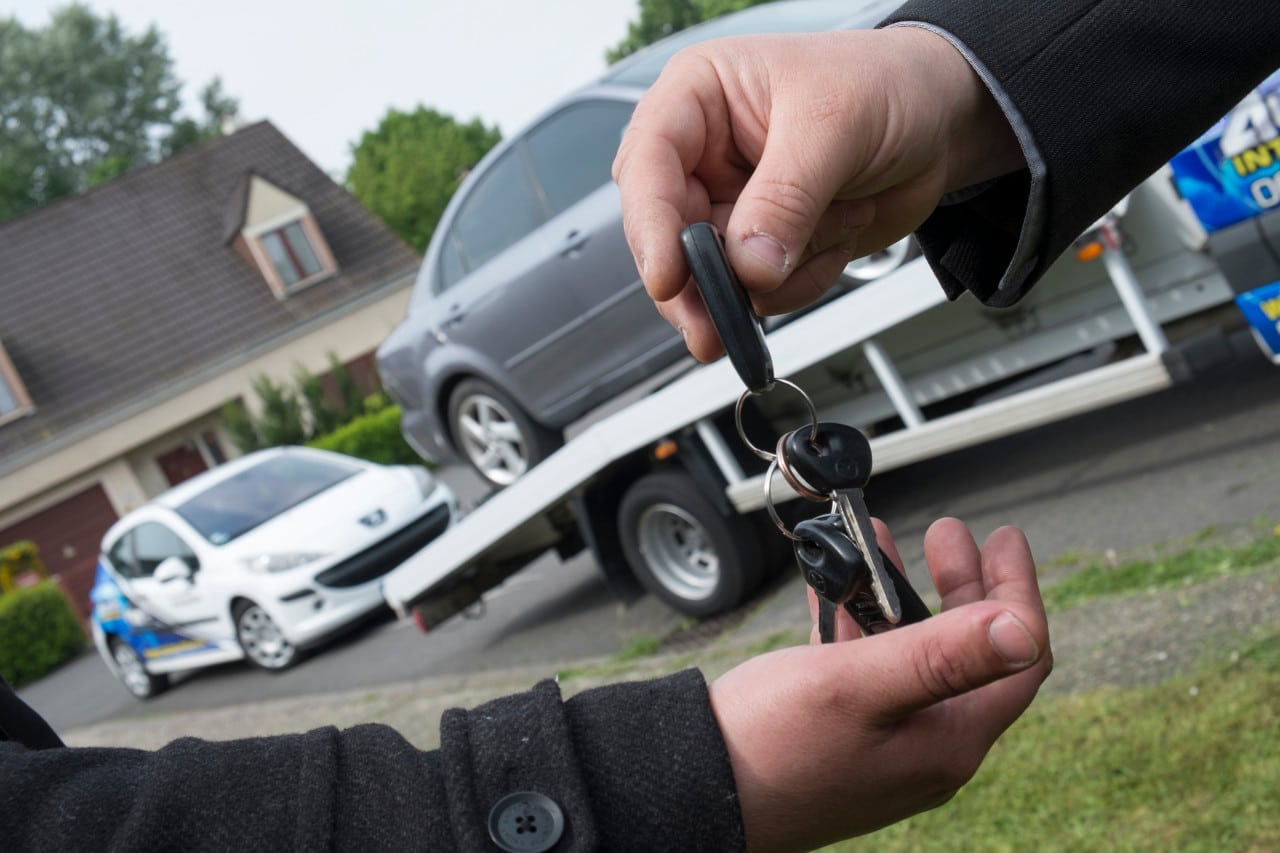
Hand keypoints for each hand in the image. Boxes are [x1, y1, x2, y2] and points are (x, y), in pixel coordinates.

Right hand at [612, 27, 1021, 359]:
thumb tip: (749, 264)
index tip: (668, 277)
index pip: (648, 164)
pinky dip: (805, 280)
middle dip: (704, 281)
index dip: (650, 225)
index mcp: (699, 98)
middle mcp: (704, 155)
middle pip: (666, 236)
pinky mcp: (764, 246)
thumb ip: (786, 197)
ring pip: (715, 277)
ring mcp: (732, 206)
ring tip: (833, 226)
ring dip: (777, 274)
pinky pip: (762, 292)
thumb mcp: (835, 125)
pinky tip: (839, 235)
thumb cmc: (887, 85)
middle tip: (717, 326)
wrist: (944, 121)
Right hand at [708, 518, 1050, 852]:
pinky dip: (858, 619)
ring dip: (899, 593)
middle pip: (967, 652)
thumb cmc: (771, 744)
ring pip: (910, 652)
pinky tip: (834, 585)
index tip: (1001, 538)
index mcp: (947, 742)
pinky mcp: (840, 734)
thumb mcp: (858, 685)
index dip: (1016, 592)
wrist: (694, 789)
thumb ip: (941, 655)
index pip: (1016, 660)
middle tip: (946, 533)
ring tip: (878, 542)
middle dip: (960, 584)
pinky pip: (865, 666)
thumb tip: (1023, 630)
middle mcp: (924, 746)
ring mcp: (882, 742)